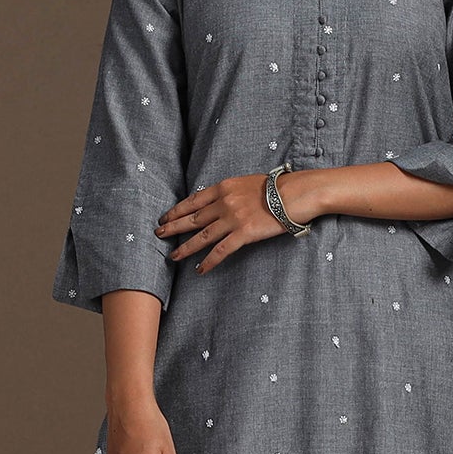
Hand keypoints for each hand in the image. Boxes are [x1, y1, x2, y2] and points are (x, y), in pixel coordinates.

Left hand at [155, 173, 290, 272]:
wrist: (293, 194)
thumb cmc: (275, 188)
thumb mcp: (245, 183)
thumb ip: (229, 193)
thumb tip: (216, 204)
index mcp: (223, 188)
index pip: (193, 200)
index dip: (177, 210)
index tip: (165, 217)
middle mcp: (224, 203)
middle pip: (192, 218)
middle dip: (173, 227)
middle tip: (159, 234)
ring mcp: (232, 219)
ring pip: (202, 236)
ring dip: (185, 247)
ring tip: (173, 255)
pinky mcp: (243, 234)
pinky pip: (221, 250)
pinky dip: (209, 261)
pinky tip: (200, 269)